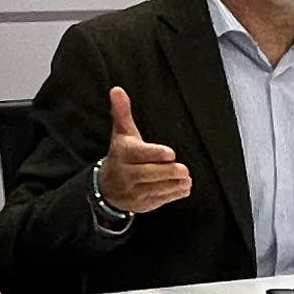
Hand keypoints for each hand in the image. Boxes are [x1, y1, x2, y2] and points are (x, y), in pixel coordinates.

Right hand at [98, 86, 194, 215]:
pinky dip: (174, 194)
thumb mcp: (121, 134)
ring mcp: (134, 192)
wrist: (107, 188)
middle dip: (169, 172)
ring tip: (187, 178)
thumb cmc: (121, 154)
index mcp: (123, 154)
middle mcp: (126, 174)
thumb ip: (122, 112)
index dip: (156, 154)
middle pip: (151, 173)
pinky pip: (160, 200)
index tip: (170, 154)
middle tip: (184, 169)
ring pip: (157, 188)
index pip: (140, 154)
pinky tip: (183, 187)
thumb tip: (117, 89)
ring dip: (175, 184)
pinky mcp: (142, 204)